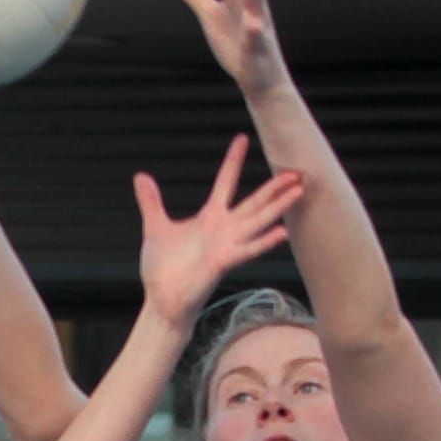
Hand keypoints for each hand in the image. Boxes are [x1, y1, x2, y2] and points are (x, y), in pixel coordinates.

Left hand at [134, 134, 302, 329]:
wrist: (162, 302)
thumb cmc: (163, 270)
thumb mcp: (155, 227)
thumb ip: (152, 202)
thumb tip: (141, 177)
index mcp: (210, 218)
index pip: (225, 182)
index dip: (233, 160)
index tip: (242, 137)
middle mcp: (224, 229)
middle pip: (255, 201)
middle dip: (275, 186)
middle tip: (296, 170)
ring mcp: (227, 246)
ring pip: (259, 220)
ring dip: (279, 206)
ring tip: (299, 190)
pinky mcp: (224, 262)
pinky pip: (248, 249)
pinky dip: (265, 241)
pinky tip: (283, 231)